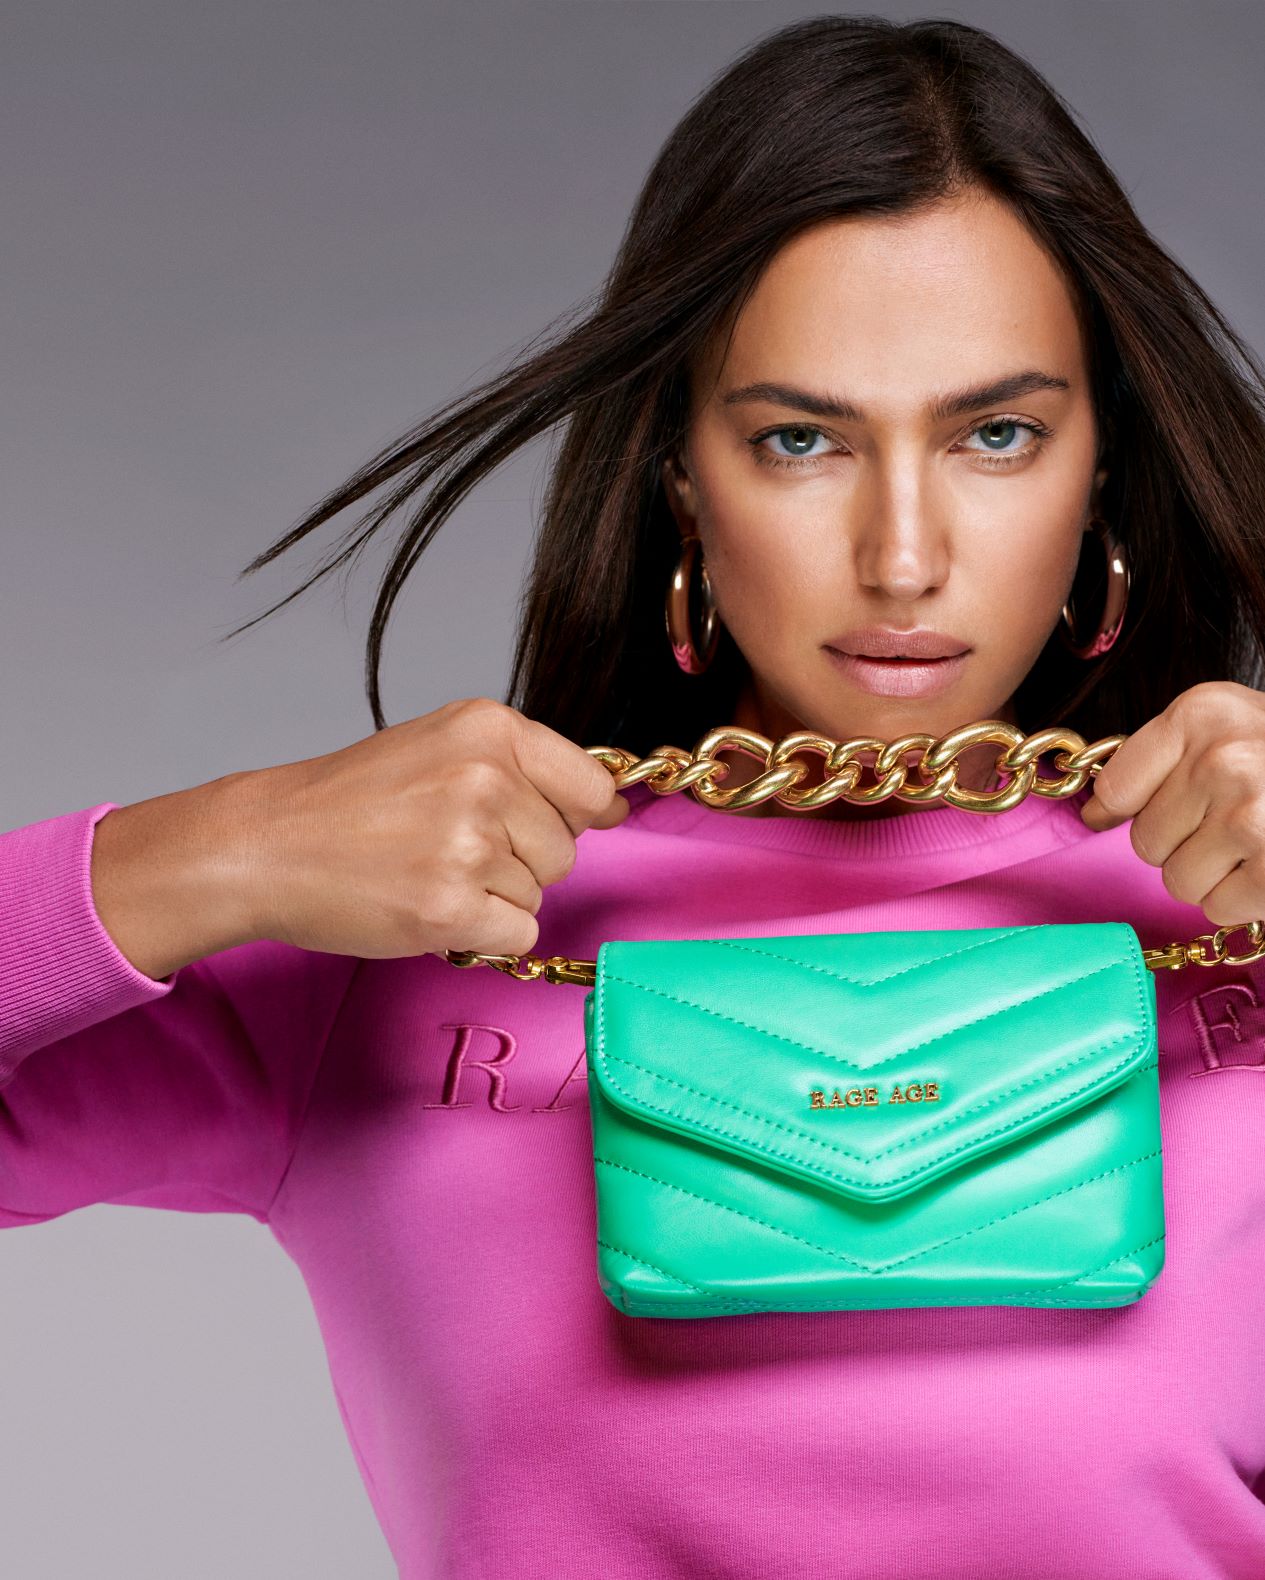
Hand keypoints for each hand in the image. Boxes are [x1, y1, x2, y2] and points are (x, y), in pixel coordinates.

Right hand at [91, 696, 629, 978]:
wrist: (267, 846)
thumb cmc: (350, 802)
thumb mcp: (441, 747)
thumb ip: (523, 769)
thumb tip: (611, 805)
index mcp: (491, 729)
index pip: (593, 787)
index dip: (575, 816)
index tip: (544, 825)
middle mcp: (488, 779)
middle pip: (565, 849)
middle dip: (520, 860)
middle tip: (447, 847)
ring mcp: (471, 845)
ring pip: (539, 894)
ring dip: (493, 896)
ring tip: (426, 871)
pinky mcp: (452, 906)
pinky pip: (517, 934)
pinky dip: (481, 933)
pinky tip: (428, 905)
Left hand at [1080, 681, 1264, 927]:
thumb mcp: (1231, 725)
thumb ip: (1162, 760)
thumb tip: (1093, 813)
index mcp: (1203, 714)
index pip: (1115, 787)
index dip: (1134, 810)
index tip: (1168, 807)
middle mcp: (1222, 759)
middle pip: (1145, 841)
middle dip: (1184, 843)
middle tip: (1235, 822)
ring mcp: (1251, 816)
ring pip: (1177, 880)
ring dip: (1213, 875)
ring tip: (1256, 844)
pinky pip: (1218, 907)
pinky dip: (1244, 899)